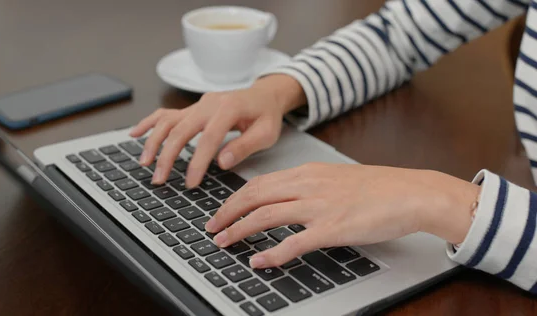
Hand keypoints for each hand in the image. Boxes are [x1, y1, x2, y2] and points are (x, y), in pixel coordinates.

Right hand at [129, 74, 304, 187]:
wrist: (265, 95)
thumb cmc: (267, 115)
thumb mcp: (267, 133)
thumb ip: (245, 146)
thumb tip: (221, 162)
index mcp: (230, 108)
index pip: (209, 138)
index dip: (197, 161)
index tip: (190, 182)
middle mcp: (209, 104)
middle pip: (181, 129)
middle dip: (167, 156)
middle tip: (159, 179)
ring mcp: (198, 105)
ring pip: (169, 121)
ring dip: (153, 142)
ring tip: (145, 163)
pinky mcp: (192, 108)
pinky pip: (167, 114)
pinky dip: (150, 123)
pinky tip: (134, 133)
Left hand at [205, 163, 479, 268]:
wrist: (411, 193)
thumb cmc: (379, 188)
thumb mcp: (336, 178)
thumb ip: (309, 186)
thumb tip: (286, 199)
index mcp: (308, 173)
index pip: (259, 183)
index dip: (235, 198)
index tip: (222, 210)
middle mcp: (308, 185)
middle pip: (254, 196)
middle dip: (227, 213)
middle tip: (212, 227)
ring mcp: (319, 206)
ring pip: (266, 215)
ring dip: (240, 230)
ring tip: (224, 242)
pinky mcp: (333, 228)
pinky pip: (294, 242)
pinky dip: (272, 254)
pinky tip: (260, 262)